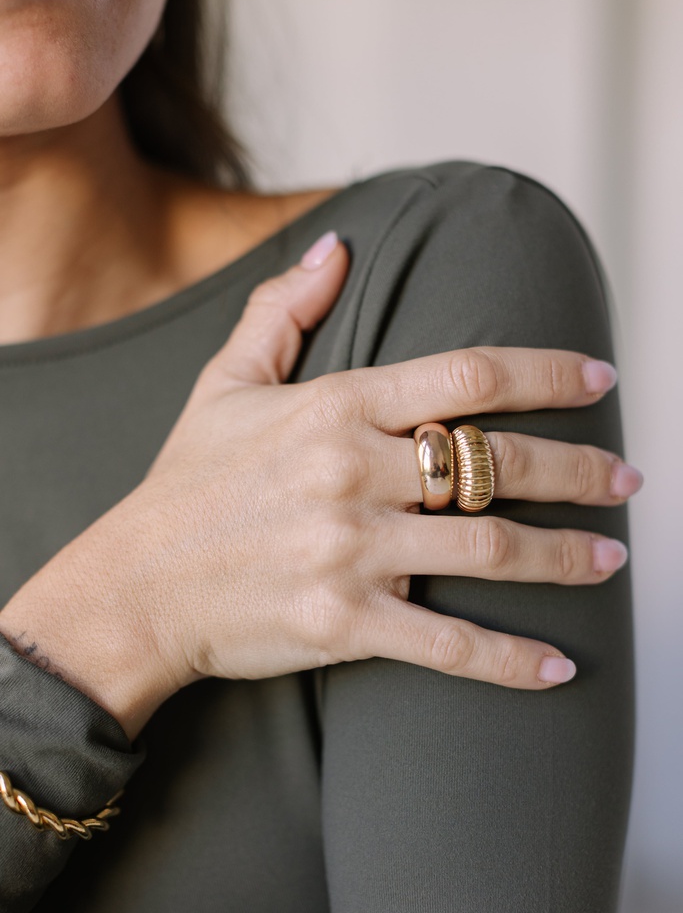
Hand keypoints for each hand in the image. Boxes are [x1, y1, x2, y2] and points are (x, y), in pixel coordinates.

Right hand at [0, 232, 641, 738]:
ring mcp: (350, 551)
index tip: (602, 378)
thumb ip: (281, 310)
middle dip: (579, 470)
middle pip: (496, 463)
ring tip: (612, 558)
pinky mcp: (344, 624)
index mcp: (331, 409)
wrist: (133, 589)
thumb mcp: (223, 385)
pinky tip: (560, 668)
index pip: (466, 377)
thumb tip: (333, 244)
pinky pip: (449, 644)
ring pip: (489, 549)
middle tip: (629, 476)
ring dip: (565, 557)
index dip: (546, 374)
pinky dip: (511, 661)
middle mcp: (350, 473)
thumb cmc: (185, 486)